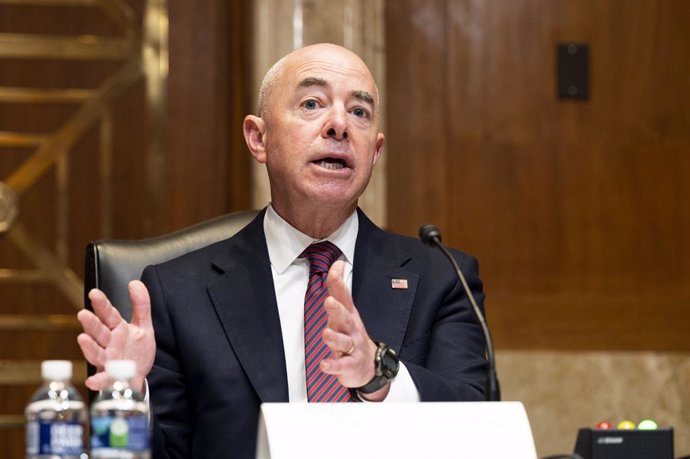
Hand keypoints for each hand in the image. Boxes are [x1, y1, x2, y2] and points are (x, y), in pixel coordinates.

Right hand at [76, 280, 155, 391]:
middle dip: (91, 323)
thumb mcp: (143, 326)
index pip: (109, 314)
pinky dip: (98, 380)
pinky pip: (103, 379)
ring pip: (96, 352)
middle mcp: (109, 343)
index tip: (94, 293)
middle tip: (83, 314)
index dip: (101, 304)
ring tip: (83, 338)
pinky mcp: (111, 378)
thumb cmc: (136, 351)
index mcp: (117, 329)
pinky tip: (93, 380)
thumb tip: (135, 282)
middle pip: (99, 332)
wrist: (138, 377)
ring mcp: (108, 360)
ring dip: (89, 347)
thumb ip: (141, 305)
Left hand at [320, 260, 389, 400]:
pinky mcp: (350, 365)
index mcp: (349, 315)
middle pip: (345, 318)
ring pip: (343, 342)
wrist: (370, 366)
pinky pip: (342, 365)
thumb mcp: (346, 311)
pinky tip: (324, 364)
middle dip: (337, 310)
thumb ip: (338, 290)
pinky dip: (333, 365)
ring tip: (326, 334)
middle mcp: (351, 329)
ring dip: (334, 338)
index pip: (344, 295)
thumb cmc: (353, 335)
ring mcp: (353, 347)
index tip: (337, 266)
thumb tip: (337, 264)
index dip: (339, 281)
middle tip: (329, 302)